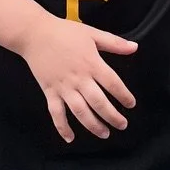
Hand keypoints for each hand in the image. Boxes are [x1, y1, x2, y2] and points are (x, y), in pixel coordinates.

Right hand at [20, 12, 137, 144]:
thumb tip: (134, 47)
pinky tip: (70, 138)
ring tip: (104, 133)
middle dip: (112, 117)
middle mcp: (79, 78)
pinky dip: (62, 127)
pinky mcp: (50, 92)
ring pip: (80, 111)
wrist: (35, 34)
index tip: (131, 104)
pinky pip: (56, 113)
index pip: (113, 84)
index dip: (124, 96)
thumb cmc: (64, 32)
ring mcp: (63, 87)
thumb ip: (114, 43)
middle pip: (99, 102)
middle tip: (122, 125)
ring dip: (93, 125)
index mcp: (91, 63)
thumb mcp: (92, 33)